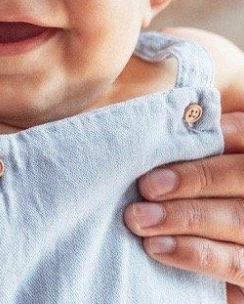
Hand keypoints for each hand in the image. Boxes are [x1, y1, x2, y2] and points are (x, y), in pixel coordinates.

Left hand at [125, 112, 243, 302]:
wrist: (208, 249)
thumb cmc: (187, 190)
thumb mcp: (194, 158)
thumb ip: (192, 139)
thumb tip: (168, 110)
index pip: (241, 132)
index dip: (209, 137)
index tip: (164, 142)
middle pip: (239, 175)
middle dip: (192, 179)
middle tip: (146, 187)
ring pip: (236, 218)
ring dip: (183, 218)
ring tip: (139, 218)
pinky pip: (233, 263)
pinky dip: (193, 254)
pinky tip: (157, 246)